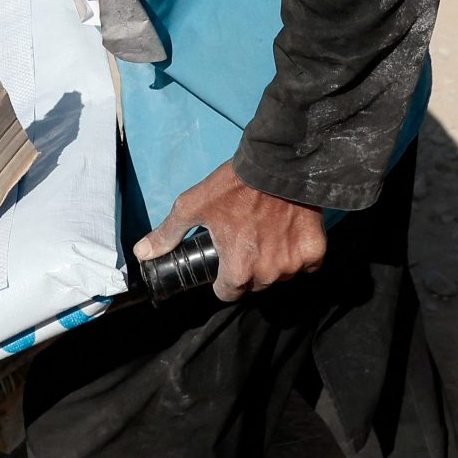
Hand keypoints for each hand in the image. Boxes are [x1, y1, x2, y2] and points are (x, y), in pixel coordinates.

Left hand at [132, 161, 324, 301]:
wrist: (278, 164)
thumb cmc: (233, 187)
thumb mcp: (193, 205)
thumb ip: (168, 233)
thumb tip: (142, 253)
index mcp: (237, 271)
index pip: (228, 293)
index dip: (223, 279)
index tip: (224, 261)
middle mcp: (267, 275)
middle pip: (254, 284)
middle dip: (248, 269)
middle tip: (246, 240)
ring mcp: (294, 265)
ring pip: (280, 275)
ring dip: (273, 262)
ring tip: (267, 233)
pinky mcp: (315, 252)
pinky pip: (306, 264)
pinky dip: (299, 254)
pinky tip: (289, 233)